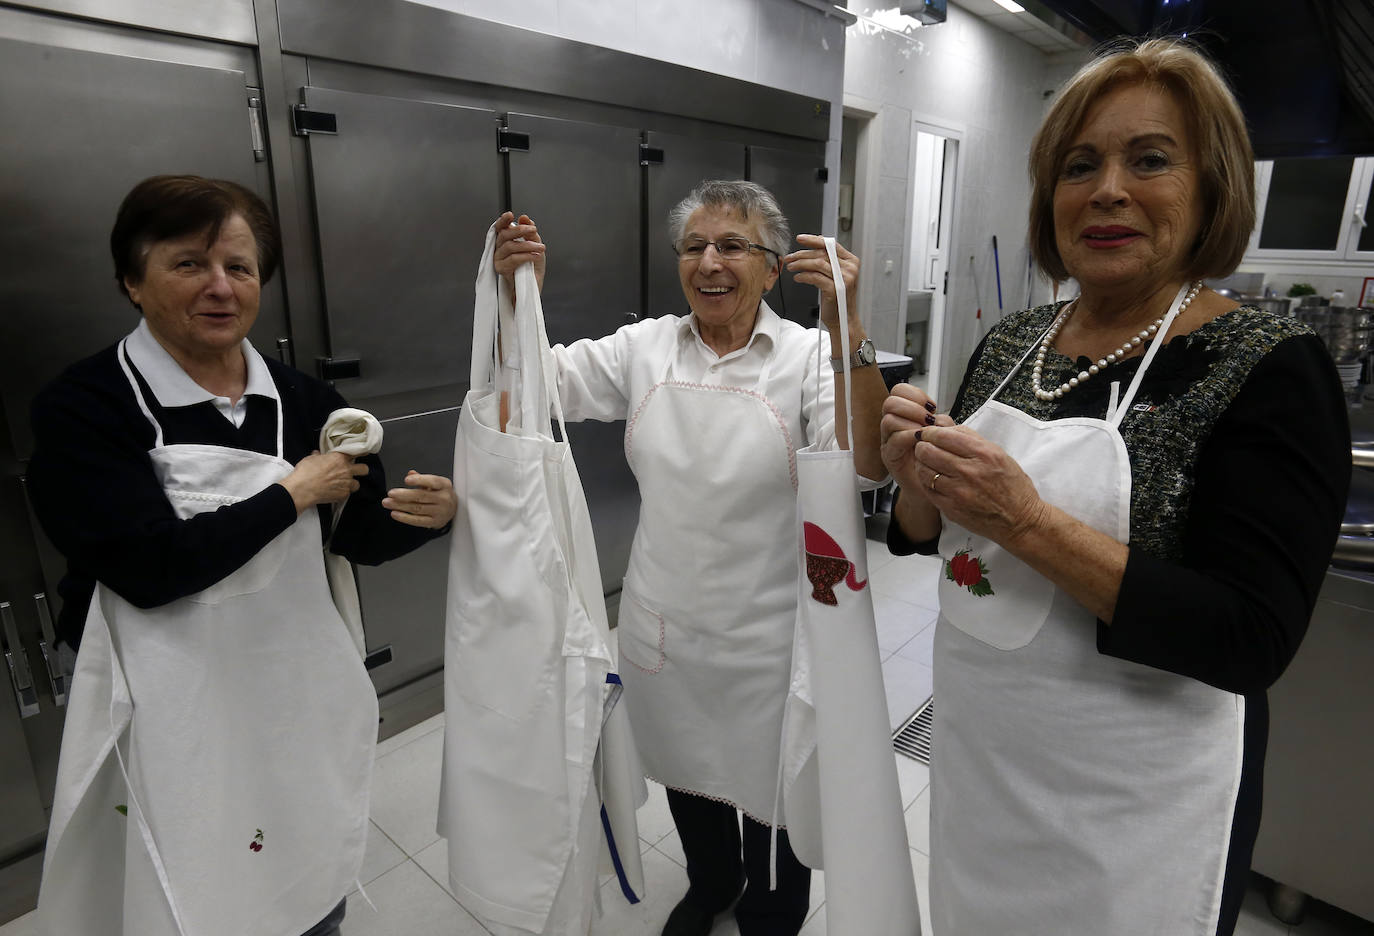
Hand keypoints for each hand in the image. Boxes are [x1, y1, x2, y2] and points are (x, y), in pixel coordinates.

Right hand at [279, 451, 367, 513]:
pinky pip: (347, 494)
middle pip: (364, 469)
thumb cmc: (305, 473)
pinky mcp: (343, 494)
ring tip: (343, 484)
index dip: (359, 454)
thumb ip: (318, 456)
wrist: (302, 489)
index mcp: (339, 458)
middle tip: (355, 471)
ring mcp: (346, 483)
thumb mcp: (311, 459)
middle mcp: (346, 470)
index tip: (360, 455)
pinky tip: (335, 492)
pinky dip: (343, 493)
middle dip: (361, 470)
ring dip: (352, 484)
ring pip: (357, 484)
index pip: (356, 453)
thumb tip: (318, 454)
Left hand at [383, 471, 456, 528]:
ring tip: (387, 503)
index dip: (419, 480)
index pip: (432, 481)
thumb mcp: (435, 483)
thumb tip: (410, 473)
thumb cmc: (441, 494)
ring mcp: (440, 511)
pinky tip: (395, 513)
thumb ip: (422, 478)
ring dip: (400, 506)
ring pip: (417, 508)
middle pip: (422, 496)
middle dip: (404, 495)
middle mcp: (444, 498)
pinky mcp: (434, 522)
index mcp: (444, 485)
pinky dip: (404, 517)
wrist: (454, 509)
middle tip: (390, 493)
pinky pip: (417, 520)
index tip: (406, 480)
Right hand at [493, 211, 544, 296]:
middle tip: (534, 230)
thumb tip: (525, 218)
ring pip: (509, 246)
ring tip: (541, 247)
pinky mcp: (501, 270)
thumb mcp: (535, 246)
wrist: (534, 287)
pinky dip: (526, 256)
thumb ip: (531, 233)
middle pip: (504, 235)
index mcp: (505, 242)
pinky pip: (513, 259)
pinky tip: (536, 256)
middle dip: (520, 230)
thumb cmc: (533, 268)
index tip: (511, 215)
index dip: (503, 221)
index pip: (500, 229)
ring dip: (527, 245)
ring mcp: (498, 260)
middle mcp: (499, 250)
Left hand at [784, 235, 858, 330]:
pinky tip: (797, 277)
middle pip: (821, 253)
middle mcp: (850, 269)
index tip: (800, 239)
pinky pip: (814, 277)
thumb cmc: (838, 298)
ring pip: (817, 264)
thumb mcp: (836, 275)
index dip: (813, 240)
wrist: (843, 319)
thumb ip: (829, 260)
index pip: (831, 245)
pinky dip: (803, 276)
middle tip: (790, 257)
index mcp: (851, 262)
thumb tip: (816, 242)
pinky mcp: (835, 289)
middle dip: (802, 254)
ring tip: (791, 267)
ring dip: (800, 264)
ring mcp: (843, 279)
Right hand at [881, 385, 954, 500]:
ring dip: (910, 422)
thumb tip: (939, 416)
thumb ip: (941, 423)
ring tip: (924, 432)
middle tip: (926, 419)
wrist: (932, 486)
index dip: (915, 394)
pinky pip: (894, 440)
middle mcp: (893, 426)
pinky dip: (909, 437)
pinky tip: (920, 441)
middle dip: (912, 407)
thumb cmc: (936, 460)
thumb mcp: (942, 435)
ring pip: (889, 419)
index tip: (931, 407)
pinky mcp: (889, 456)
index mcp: (904, 416)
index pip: (899, 392)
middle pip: (890, 402)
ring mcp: (889, 441)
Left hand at [913, 424, 1046, 545]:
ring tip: (926, 463)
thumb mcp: (999, 454)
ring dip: (921, 464)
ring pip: (923, 470)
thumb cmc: (1012, 486)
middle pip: (928, 451)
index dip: (930, 432)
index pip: (944, 436)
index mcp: (984, 454)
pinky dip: (926, 481)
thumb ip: (972, 439)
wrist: (1019, 520)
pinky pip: (927, 489)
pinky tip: (931, 478)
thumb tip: (947, 428)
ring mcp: (959, 491)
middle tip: (923, 447)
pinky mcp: (951, 508)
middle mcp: (970, 471)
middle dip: (922, 446)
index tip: (928, 433)